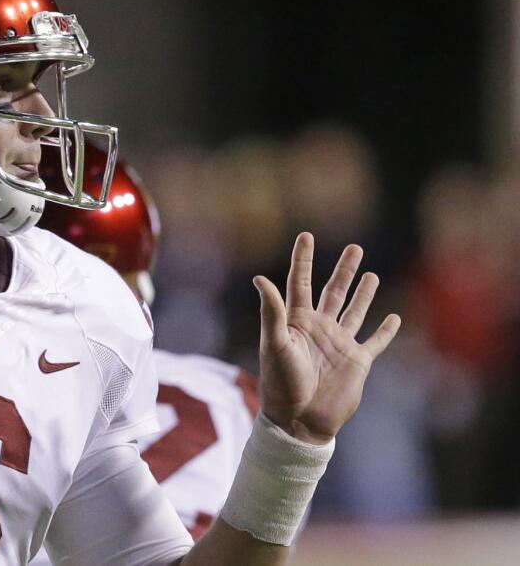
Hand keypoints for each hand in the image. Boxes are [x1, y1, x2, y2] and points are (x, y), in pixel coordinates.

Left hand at [253, 233, 400, 443]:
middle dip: (343, 270)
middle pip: (333, 292)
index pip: (300, 282)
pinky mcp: (357, 363)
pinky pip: (375, 342)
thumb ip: (271, 311)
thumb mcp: (275, 343)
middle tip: (355, 247)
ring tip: (371, 274)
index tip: (306, 235)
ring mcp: (339, 345)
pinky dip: (386, 331)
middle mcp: (319, 329)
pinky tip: (394, 318)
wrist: (299, 420)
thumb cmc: (281, 383)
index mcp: (296, 321)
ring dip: (363, 294)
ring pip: (355, 311)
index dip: (303, 259)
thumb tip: (259, 278)